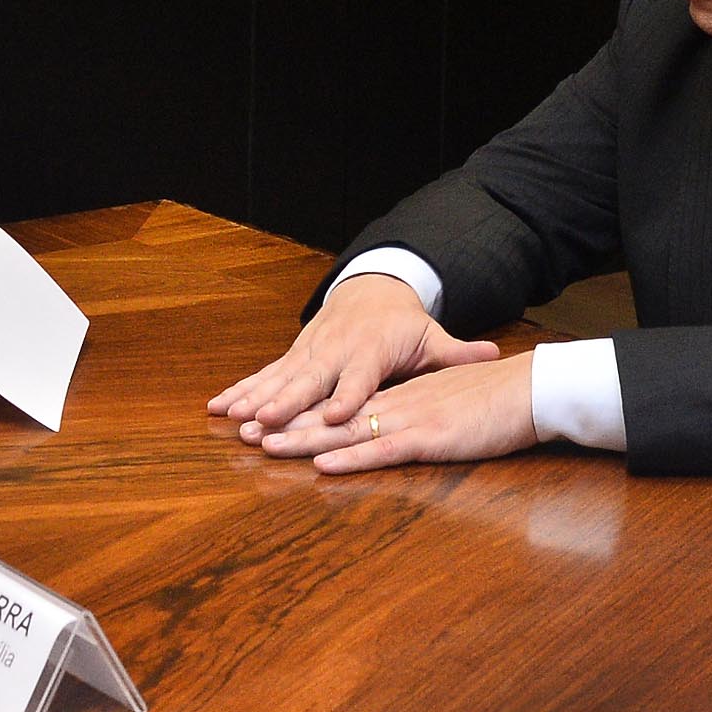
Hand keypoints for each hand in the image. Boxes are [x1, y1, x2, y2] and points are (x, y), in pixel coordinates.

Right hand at [207, 272, 500, 435]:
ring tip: (233, 418)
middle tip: (263, 422)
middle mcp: (334, 349)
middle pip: (309, 379)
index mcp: (369, 349)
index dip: (347, 396)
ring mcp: (309, 351)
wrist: (370, 289)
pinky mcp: (293, 355)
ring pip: (279, 377)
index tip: (336, 415)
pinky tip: (217, 406)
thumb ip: (457, 353)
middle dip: (285, 402)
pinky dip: (240, 388)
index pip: (358, 377)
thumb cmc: (404, 323)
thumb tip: (494, 356)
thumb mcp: (431, 336)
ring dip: (254, 397)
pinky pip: (263, 373)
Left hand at [256, 350, 538, 471]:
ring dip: (304, 440)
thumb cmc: (495, 401)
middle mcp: (395, 404)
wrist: (530, 389)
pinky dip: (350, 458)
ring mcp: (410, 420)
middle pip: (332, 417)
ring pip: (346, 431)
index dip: (304, 413)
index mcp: (399, 397)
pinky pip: (383, 450)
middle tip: (245, 434)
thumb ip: (425, 413)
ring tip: (265, 444)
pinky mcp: (430, 438)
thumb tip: (402, 424)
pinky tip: (322, 465)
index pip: (342, 405)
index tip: (269, 420)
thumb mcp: (450, 405)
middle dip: (287, 425)